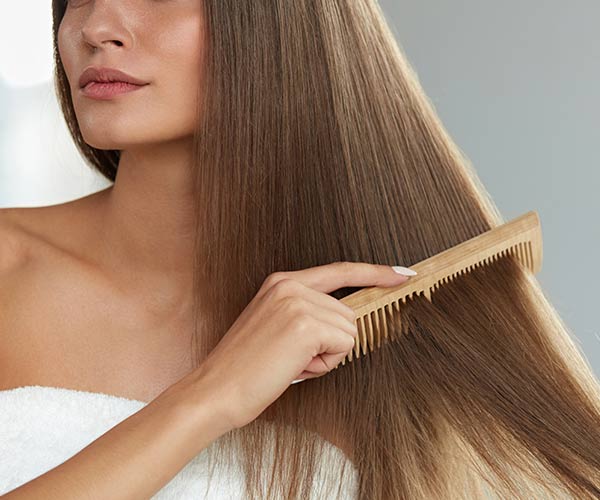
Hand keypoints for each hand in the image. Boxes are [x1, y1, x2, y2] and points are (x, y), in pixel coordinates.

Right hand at [192, 261, 414, 429]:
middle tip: (295, 358)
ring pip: (349, 330)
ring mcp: (298, 301)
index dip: (374, 273)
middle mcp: (290, 284)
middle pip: (349, 312)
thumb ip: (308, 313)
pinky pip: (344, 345)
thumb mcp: (276, 326)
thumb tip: (348, 321)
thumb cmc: (247, 368)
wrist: (216, 390)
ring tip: (292, 362)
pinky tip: (296, 366)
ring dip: (328, 355)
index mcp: (281, 282)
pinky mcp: (306, 324)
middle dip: (332, 343)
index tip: (402, 274)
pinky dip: (326, 364)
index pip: (339, 271)